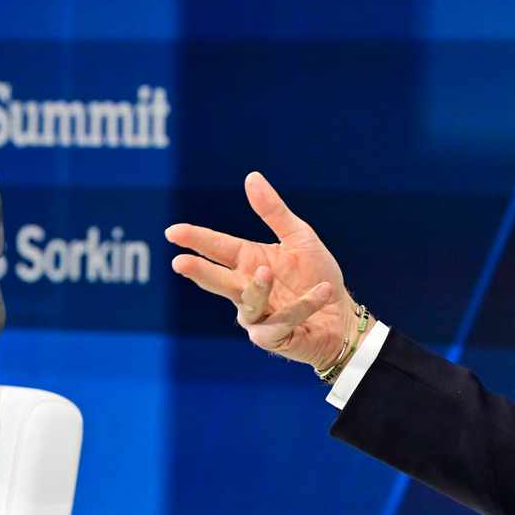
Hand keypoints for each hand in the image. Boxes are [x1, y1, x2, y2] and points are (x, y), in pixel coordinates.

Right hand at [166, 172, 356, 366]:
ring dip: (257, 288)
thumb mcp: (299, 237)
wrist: (341, 315)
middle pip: (218, 280)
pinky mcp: (275, 337)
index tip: (173, 232)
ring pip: (249, 304)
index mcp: (248, 261)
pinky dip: (304, 305)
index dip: (195, 239)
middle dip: (200, 271)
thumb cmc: (317, 275)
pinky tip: (323, 291)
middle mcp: (246, 289)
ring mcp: (258, 316)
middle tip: (179, 263)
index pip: (217, 248)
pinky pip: (284, 320)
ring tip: (266, 270)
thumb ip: (274, 212)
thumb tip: (251, 177)